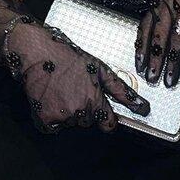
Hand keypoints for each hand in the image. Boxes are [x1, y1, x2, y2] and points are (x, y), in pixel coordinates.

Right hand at [7, 21, 150, 133]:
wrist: (36, 51)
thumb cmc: (69, 57)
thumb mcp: (100, 70)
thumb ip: (121, 91)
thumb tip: (143, 107)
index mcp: (96, 101)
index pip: (108, 124)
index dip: (105, 119)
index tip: (99, 111)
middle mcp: (81, 111)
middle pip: (87, 123)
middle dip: (82, 110)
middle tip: (72, 90)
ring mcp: (63, 116)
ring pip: (70, 124)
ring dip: (66, 113)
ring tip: (60, 91)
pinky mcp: (45, 118)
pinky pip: (51, 128)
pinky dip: (50, 118)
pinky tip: (50, 100)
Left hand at [135, 0, 179, 87]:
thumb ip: (171, 26)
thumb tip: (165, 54)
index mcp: (161, 1)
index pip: (147, 26)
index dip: (142, 48)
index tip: (141, 66)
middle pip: (160, 34)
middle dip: (156, 59)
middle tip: (153, 76)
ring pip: (177, 37)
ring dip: (173, 61)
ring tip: (170, 77)